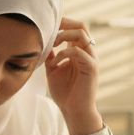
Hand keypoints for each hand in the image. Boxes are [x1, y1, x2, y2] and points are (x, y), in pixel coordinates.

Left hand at [45, 17, 102, 134]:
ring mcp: (91, 59)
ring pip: (81, 34)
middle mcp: (87, 52)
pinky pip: (79, 52)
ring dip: (63, 36)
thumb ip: (50, 55)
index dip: (62, 23)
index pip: (75, 28)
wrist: (74, 111)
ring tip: (51, 45)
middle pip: (81, 26)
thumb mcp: (53, 69)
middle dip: (64, 23)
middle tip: (49, 30)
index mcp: (79, 51)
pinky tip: (54, 62)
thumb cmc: (65, 93)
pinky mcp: (91, 68)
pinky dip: (64, 53)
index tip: (46, 25)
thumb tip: (42, 42)